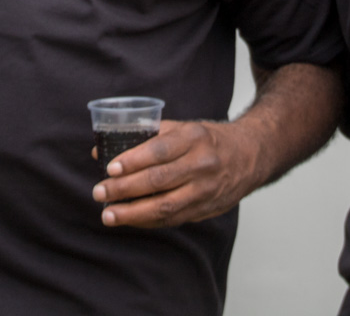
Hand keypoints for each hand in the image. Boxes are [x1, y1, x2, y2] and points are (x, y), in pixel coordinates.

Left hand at [90, 119, 261, 227]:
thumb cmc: (208, 139)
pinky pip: (173, 219)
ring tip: (108, 214)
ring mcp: (205, 190)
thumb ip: (145, 137)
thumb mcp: (183, 128)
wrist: (249, 156)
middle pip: (158, 180)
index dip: (133, 160)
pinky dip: (148, 221)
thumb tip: (101, 151)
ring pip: (165, 206)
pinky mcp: (205, 209)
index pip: (159, 150)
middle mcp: (202, 164)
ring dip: (132, 213)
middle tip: (100, 192)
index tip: (109, 168)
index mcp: (194, 137)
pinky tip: (129, 219)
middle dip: (125, 188)